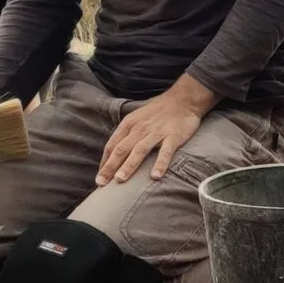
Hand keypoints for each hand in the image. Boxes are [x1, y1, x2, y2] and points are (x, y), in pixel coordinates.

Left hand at [98, 77, 216, 185]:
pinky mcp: (173, 137)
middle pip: (122, 150)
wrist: (183, 99)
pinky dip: (160, 164)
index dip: (104, 162)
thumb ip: (127, 134)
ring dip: (128, 166)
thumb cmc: (158, 111)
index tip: (100, 178)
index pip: (112, 145)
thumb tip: (114, 153)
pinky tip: (155, 176)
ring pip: (139, 151)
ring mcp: (157, 133)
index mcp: (129, 124)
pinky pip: (165, 152)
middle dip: (110, 167)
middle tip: (101, 183)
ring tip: (120, 180)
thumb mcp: (137, 118)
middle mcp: (140, 129)